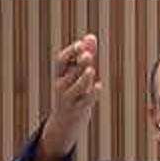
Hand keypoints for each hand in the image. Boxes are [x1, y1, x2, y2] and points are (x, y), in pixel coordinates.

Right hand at [33, 33, 101, 160]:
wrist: (63, 124)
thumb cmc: (72, 94)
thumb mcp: (76, 75)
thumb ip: (84, 56)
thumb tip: (91, 36)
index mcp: (60, 75)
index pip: (61, 61)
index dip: (71, 52)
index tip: (81, 44)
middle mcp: (61, 87)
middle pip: (69, 73)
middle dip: (78, 64)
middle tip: (88, 55)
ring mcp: (68, 100)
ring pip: (76, 88)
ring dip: (83, 79)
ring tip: (92, 70)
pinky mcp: (77, 110)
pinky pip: (85, 102)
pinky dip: (92, 94)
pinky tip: (99, 86)